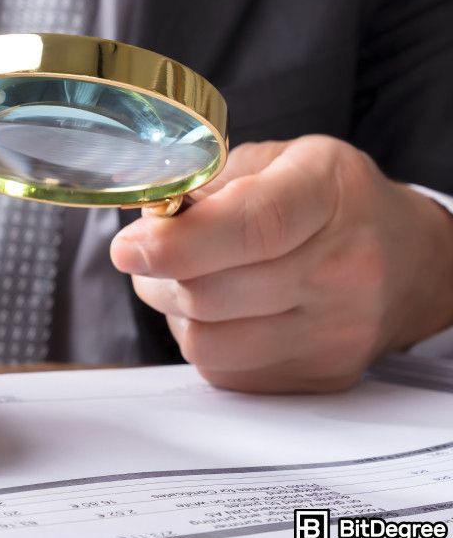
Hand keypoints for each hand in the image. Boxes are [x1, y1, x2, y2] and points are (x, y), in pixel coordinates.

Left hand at [111, 135, 452, 392]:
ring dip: (175, 312)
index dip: (176, 243)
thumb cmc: (334, 203)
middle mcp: (343, 270)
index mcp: (329, 195)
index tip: (127, 248)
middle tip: (146, 253)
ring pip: (207, 342)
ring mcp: (335, 334)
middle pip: (212, 293)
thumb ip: (213, 182)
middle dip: (157, 274)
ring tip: (186, 281)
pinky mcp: (320, 376)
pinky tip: (220, 312)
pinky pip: (223, 371)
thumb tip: (146, 222)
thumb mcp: (283, 161)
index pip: (253, 227)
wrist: (410, 263)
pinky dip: (203, 341)